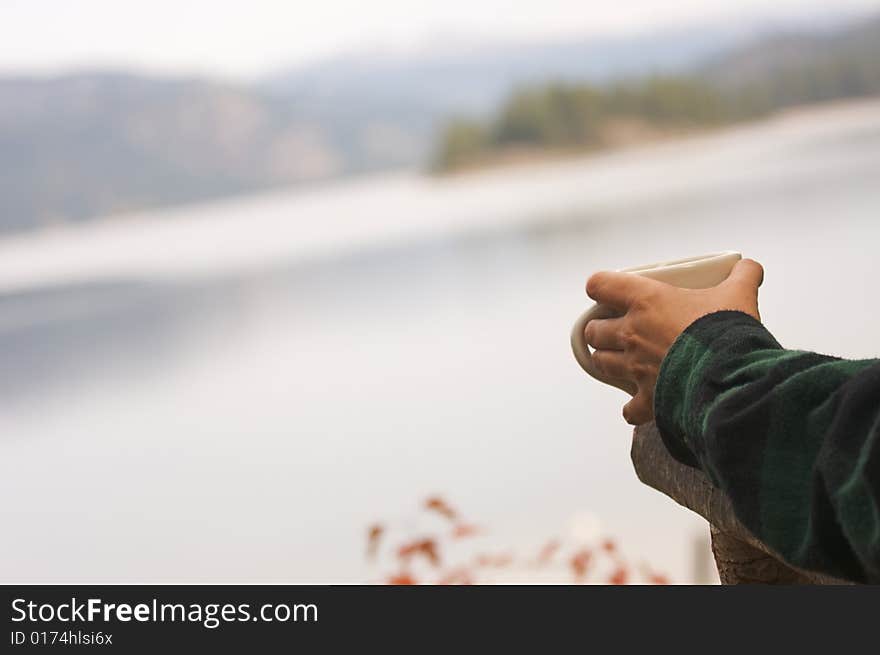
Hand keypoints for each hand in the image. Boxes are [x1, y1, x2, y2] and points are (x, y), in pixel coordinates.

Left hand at [584, 259, 763, 424]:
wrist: (733, 378)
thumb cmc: (727, 333)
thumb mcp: (739, 295)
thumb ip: (742, 276)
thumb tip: (749, 267)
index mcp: (647, 301)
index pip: (601, 285)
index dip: (600, 287)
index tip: (607, 291)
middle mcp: (633, 333)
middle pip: (595, 330)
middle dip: (601, 330)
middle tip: (617, 330)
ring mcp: (636, 367)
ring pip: (601, 363)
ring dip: (609, 362)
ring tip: (624, 361)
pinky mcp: (647, 399)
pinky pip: (629, 409)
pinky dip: (633, 408)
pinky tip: (641, 404)